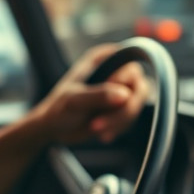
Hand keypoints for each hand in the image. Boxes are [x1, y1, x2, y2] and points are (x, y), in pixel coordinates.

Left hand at [29, 44, 146, 144]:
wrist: (54, 129)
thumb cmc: (58, 109)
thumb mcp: (74, 101)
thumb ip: (98, 95)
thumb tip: (125, 95)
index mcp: (102, 59)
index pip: (129, 62)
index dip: (123, 80)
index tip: (109, 96)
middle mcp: (114, 71)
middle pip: (139, 86)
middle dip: (123, 110)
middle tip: (99, 124)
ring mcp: (119, 90)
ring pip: (137, 104)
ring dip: (119, 121)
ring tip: (95, 128)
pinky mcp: (120, 108)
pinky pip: (131, 118)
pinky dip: (119, 128)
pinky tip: (101, 134)